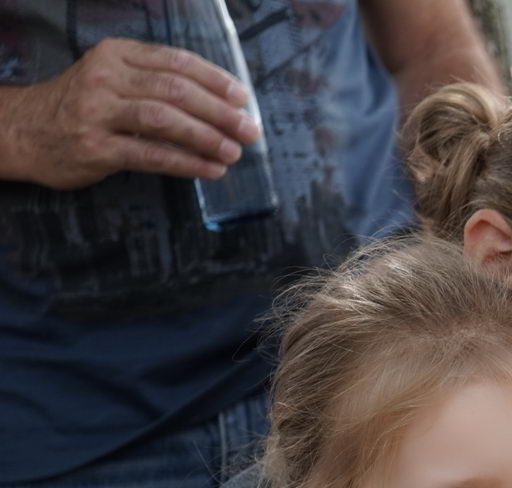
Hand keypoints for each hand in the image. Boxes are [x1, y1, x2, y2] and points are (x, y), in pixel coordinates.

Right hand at [2, 38, 258, 189]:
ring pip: (164, 120)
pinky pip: (151, 154)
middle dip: (219, 111)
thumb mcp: (112, 79)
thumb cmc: (82, 106)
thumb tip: (219, 101)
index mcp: (116, 55)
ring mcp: (98, 112)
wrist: (24, 131)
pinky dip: (186, 162)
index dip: (215, 80)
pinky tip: (210, 170)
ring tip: (234, 151)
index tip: (243, 98)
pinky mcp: (96, 147)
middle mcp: (106, 78)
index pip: (175, 61)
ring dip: (206, 136)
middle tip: (249, 130)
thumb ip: (154, 81)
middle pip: (175, 90)